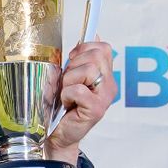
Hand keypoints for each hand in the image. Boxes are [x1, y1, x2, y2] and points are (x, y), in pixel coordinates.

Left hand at [44, 39, 115, 163]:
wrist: (57, 134)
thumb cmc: (61, 107)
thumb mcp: (70, 77)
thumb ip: (81, 59)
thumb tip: (94, 34)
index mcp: (105, 75)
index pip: (103, 48)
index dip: (84, 49)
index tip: (72, 62)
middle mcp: (109, 85)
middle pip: (96, 55)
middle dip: (74, 65)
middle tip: (69, 83)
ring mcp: (105, 97)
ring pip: (88, 70)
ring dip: (69, 81)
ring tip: (67, 94)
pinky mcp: (97, 109)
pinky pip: (78, 89)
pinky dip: (67, 95)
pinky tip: (68, 104)